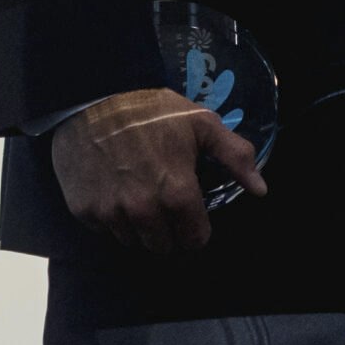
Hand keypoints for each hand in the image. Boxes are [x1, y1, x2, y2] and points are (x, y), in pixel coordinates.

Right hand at [49, 86, 266, 254]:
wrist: (95, 97)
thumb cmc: (153, 110)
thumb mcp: (203, 124)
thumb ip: (236, 157)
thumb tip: (261, 190)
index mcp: (176, 194)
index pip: (194, 241)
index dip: (196, 229)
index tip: (191, 214)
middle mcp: (143, 211)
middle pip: (163, 247)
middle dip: (169, 231)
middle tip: (165, 204)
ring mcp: (110, 213)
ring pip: (133, 241)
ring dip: (139, 227)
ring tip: (139, 194)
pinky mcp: (84, 211)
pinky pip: (105, 229)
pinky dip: (112, 217)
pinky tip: (114, 189)